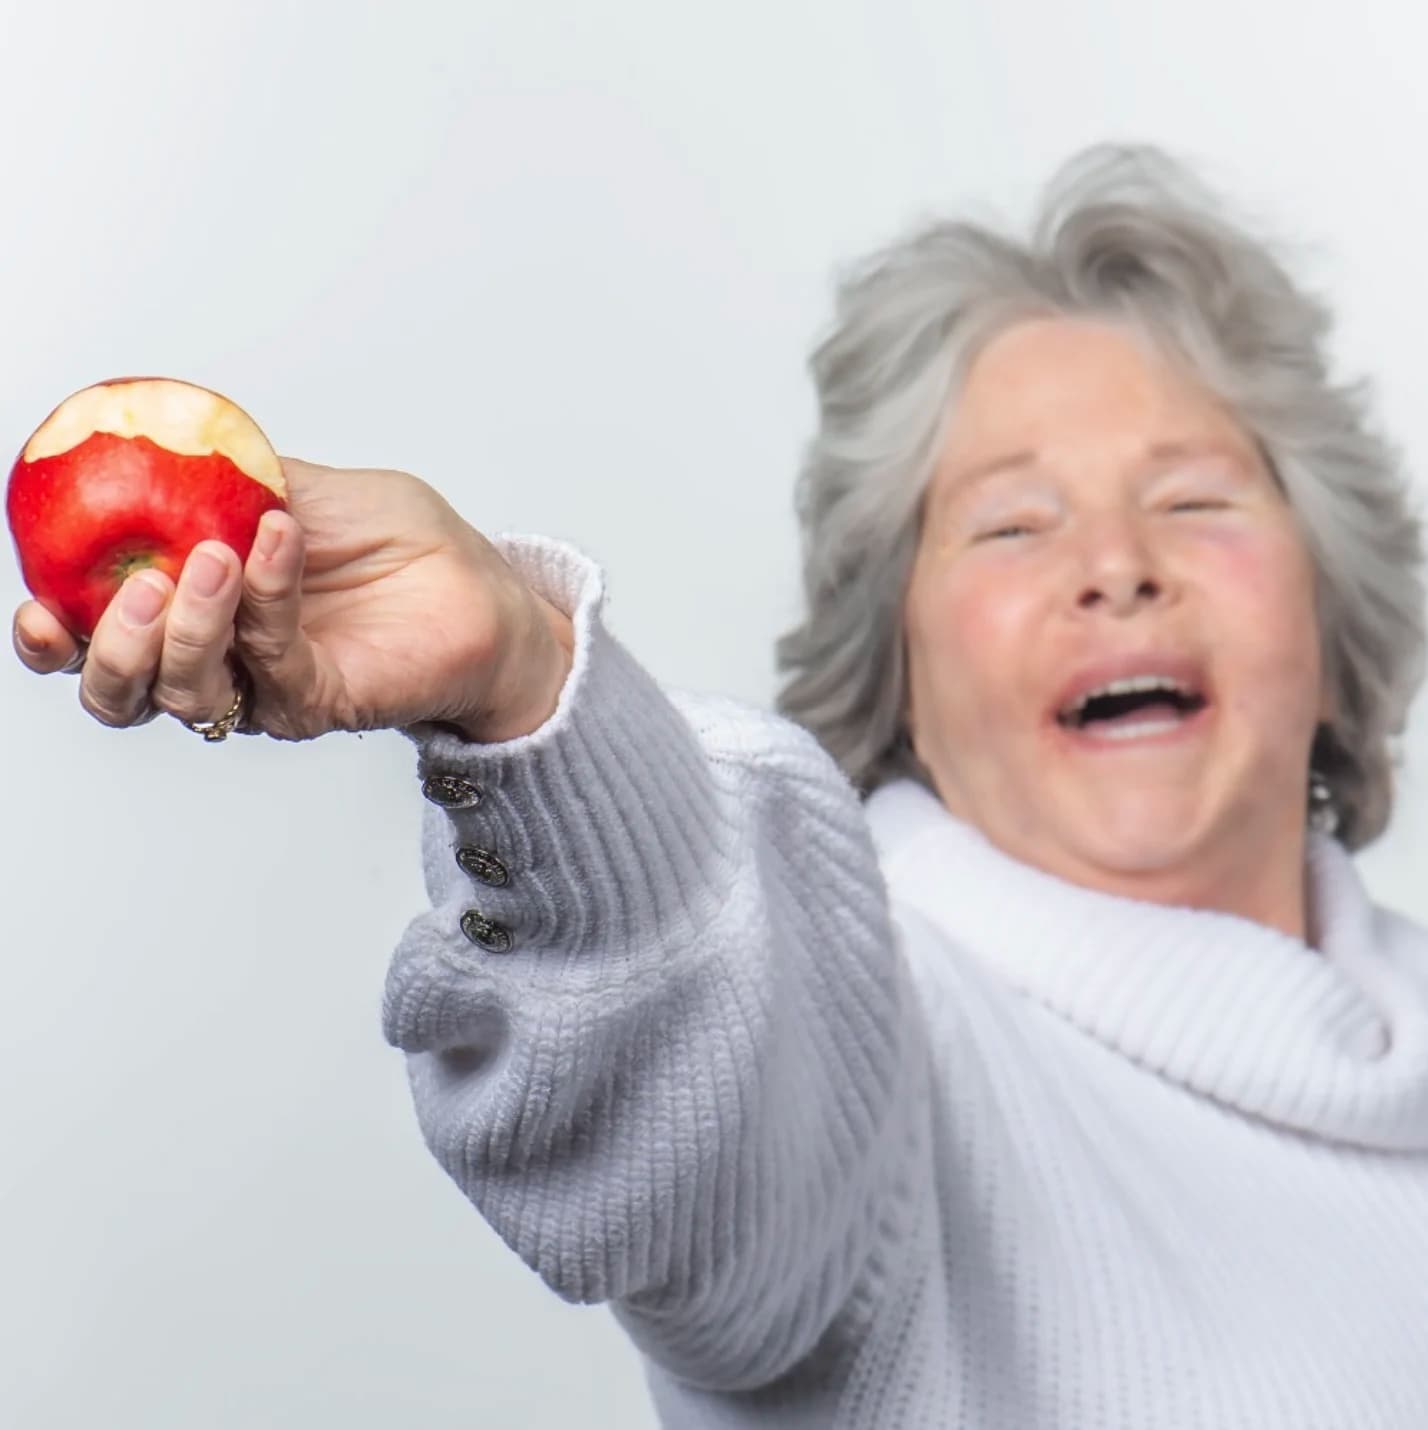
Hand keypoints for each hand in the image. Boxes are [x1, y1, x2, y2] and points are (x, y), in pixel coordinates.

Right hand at [10, 457, 575, 742]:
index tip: (35, 602)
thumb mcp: (301, 486)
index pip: (96, 641)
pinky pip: (272, 663)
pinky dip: (266, 598)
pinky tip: (279, 542)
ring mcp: (268, 690)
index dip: (53, 636)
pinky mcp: (322, 700)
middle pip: (122, 692)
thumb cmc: (398, 544)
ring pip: (187, 694)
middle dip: (108, 646)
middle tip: (139, 583)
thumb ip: (227, 475)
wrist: (482, 586)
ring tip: (212, 558)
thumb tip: (158, 430)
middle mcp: (221, 663)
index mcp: (193, 615)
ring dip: (188, 627)